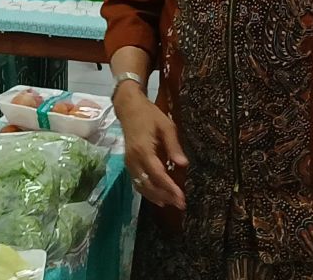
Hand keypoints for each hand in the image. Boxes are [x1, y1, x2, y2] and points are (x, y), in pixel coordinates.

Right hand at [114, 82, 187, 208]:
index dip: (170, 188)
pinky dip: (147, 191)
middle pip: (149, 184)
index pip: (158, 174)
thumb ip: (174, 146)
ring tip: (171, 203)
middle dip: (165, 196)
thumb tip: (183, 164)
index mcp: (143, 150)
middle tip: (180, 204)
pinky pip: (136, 181)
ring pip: (141, 186)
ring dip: (156, 196)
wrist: (129, 108)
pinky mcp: (128, 163)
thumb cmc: (150, 115)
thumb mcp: (166, 126)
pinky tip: (157, 197)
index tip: (182, 198)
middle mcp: (134, 159)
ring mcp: (129, 162)